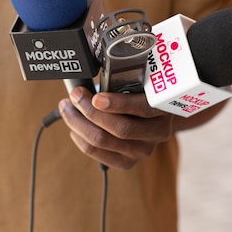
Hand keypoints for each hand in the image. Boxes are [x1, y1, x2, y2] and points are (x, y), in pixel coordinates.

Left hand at [58, 87, 174, 169]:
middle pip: (120, 128)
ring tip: (67, 108)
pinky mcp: (127, 162)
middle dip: (90, 110)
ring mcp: (142, 150)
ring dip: (79, 123)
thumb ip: (123, 78)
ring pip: (104, 141)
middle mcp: (157, 133)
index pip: (144, 109)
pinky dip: (81, 139)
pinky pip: (97, 154)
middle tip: (75, 95)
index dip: (118, 104)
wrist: (153, 118)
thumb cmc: (140, 93)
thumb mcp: (140, 82)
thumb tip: (91, 69)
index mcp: (164, 109)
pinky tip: (74, 127)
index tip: (97, 97)